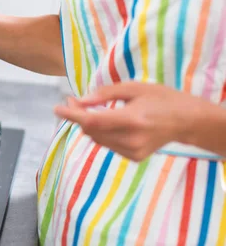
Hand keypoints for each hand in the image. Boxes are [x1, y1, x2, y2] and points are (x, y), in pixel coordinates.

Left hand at [53, 82, 204, 160]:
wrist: (188, 121)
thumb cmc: (161, 98)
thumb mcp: (134, 88)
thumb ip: (104, 95)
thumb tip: (79, 101)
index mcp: (132, 120)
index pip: (92, 120)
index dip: (72, 115)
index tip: (57, 108)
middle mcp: (131, 139)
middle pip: (91, 131)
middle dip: (78, 116)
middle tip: (72, 101)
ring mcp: (133, 151)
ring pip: (97, 139)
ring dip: (88, 125)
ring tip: (87, 109)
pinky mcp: (134, 157)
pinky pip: (107, 144)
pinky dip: (101, 133)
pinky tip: (107, 122)